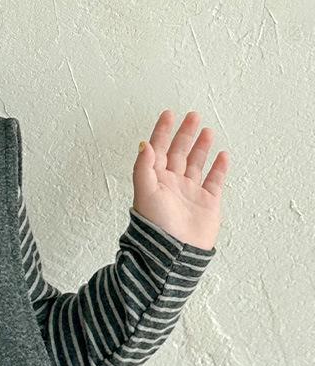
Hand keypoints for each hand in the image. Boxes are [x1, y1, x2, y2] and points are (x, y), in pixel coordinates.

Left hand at [132, 110, 228, 250]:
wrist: (174, 252)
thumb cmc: (155, 224)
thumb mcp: (144, 191)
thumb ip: (144, 167)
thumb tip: (143, 144)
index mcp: (155, 178)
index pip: (158, 149)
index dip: (162, 131)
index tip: (169, 114)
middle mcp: (172, 182)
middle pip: (178, 152)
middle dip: (184, 134)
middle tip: (192, 115)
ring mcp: (190, 191)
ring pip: (196, 163)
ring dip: (200, 147)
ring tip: (206, 130)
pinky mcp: (207, 202)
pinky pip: (214, 181)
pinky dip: (218, 167)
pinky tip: (222, 154)